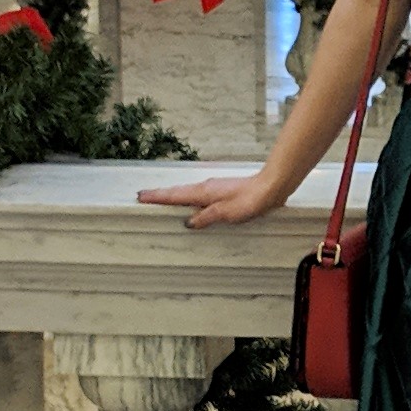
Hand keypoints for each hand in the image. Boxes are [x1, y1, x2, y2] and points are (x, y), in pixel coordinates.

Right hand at [138, 171, 287, 228]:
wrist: (270, 188)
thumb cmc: (250, 200)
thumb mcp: (226, 213)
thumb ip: (205, 217)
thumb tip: (188, 222)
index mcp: (203, 192)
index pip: (174, 195)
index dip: (157, 197)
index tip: (140, 196)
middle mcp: (206, 188)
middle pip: (177, 192)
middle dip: (160, 195)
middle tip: (143, 197)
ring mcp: (214, 189)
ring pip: (187, 193)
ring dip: (173, 196)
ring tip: (160, 202)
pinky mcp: (223, 192)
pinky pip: (198, 196)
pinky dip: (187, 199)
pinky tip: (190, 206)